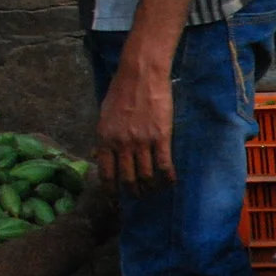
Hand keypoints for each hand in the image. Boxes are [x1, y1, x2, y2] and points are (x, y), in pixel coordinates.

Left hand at [95, 57, 175, 190]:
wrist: (140, 75)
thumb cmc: (121, 91)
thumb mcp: (104, 116)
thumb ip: (106, 137)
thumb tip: (104, 156)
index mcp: (105, 139)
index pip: (107, 173)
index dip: (111, 190)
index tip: (115, 199)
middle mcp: (122, 144)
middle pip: (128, 178)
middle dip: (133, 192)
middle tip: (138, 196)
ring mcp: (142, 141)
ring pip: (146, 175)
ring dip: (151, 187)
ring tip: (154, 190)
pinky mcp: (161, 137)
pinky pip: (164, 164)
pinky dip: (168, 177)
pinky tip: (171, 181)